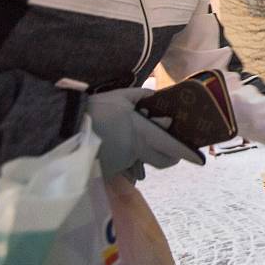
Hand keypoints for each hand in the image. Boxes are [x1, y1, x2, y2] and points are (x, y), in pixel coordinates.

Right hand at [87, 88, 203, 178]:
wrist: (65, 128)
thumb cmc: (95, 110)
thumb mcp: (120, 97)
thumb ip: (141, 96)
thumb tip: (155, 95)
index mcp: (143, 133)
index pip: (172, 147)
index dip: (186, 153)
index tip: (198, 158)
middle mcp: (137, 151)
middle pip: (163, 161)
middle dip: (170, 155)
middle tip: (169, 144)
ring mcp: (124, 162)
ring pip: (143, 161)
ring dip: (145, 153)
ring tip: (132, 138)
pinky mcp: (110, 169)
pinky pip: (125, 164)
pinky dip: (126, 155)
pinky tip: (115, 143)